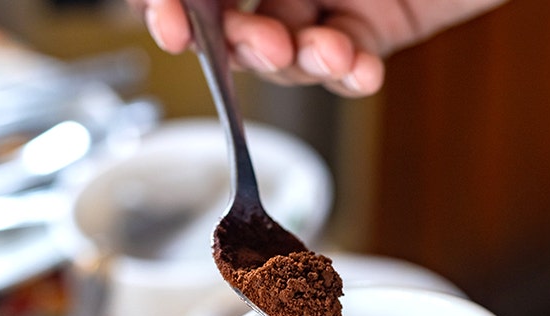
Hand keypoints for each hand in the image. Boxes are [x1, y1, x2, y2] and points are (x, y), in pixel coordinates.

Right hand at [127, 0, 506, 96]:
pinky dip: (345, 73)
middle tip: (248, 43)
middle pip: (230, 20)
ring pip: (285, 49)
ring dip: (290, 60)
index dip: (174, 8)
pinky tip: (354, 66)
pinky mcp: (380, 27)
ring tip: (316, 49)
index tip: (169, 28)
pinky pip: (347, 62)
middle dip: (232, 41)